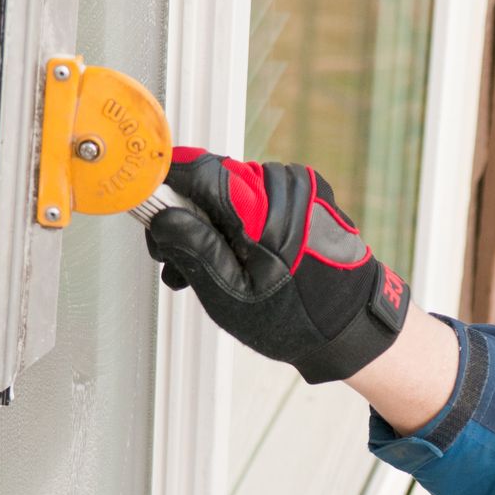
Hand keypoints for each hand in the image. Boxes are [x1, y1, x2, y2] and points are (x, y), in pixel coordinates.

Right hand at [146, 148, 410, 382]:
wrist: (350, 325)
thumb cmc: (295, 318)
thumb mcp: (231, 295)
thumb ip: (194, 249)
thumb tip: (160, 214)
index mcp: (263, 209)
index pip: (197, 169)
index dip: (162, 184)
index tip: (144, 207)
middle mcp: (282, 185)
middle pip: (208, 179)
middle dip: (183, 216)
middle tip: (177, 263)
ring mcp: (296, 186)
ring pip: (227, 189)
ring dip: (208, 224)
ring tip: (208, 271)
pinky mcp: (303, 192)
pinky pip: (253, 196)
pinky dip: (236, 221)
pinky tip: (233, 257)